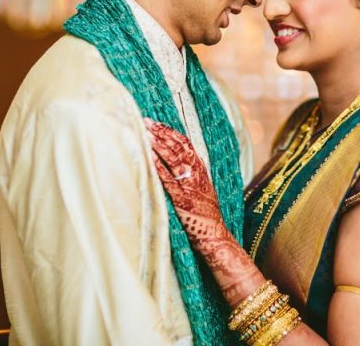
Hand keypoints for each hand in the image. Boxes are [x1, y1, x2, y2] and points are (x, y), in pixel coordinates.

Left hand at [144, 117, 262, 304]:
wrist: (215, 236)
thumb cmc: (204, 215)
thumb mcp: (200, 189)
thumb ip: (189, 175)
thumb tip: (171, 162)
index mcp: (201, 170)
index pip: (185, 144)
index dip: (169, 132)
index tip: (155, 123)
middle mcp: (196, 174)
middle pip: (178, 147)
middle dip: (160, 133)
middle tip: (144, 122)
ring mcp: (190, 187)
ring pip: (174, 159)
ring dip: (158, 145)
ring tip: (144, 133)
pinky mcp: (182, 200)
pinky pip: (168, 180)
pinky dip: (158, 166)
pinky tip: (148, 157)